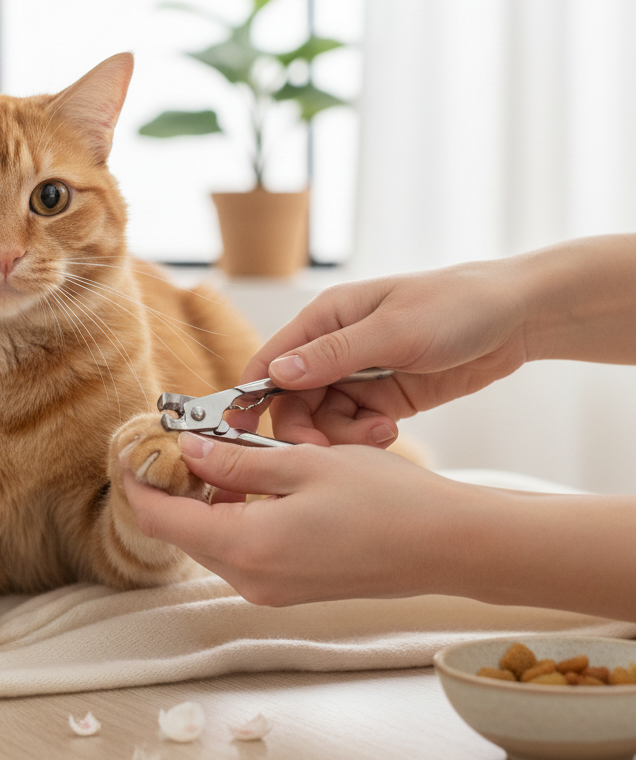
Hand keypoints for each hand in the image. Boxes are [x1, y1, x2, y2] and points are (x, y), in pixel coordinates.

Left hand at [124, 433, 470, 605]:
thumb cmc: (384, 499)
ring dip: (202, 499)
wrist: (445, 546)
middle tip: (175, 439)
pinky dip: (230, 516)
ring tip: (216, 452)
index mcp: (247, 546)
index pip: (161, 518)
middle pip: (181, 532)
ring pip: (209, 540)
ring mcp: (269, 590)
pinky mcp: (288, 588)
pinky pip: (238, 551)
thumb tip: (186, 451)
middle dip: (169, 487)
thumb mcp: (303, 463)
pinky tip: (250, 482)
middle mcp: (250, 579)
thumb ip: (236, 461)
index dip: (137, 482)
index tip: (131, 448)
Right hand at [242, 260, 528, 446]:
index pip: (270, 361)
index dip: (251, 396)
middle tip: (324, 452)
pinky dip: (365, 437)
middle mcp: (334, 347)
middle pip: (294, 400)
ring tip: (379, 434)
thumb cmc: (455, 307)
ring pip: (324, 419)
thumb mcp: (394, 330)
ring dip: (342, 436)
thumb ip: (334, 354)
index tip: (243, 432)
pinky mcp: (383, 398)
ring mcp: (359, 374)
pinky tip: (389, 433)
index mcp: (325, 319)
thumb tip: (278, 374)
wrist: (517, 319)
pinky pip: (354, 426)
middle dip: (304, 428)